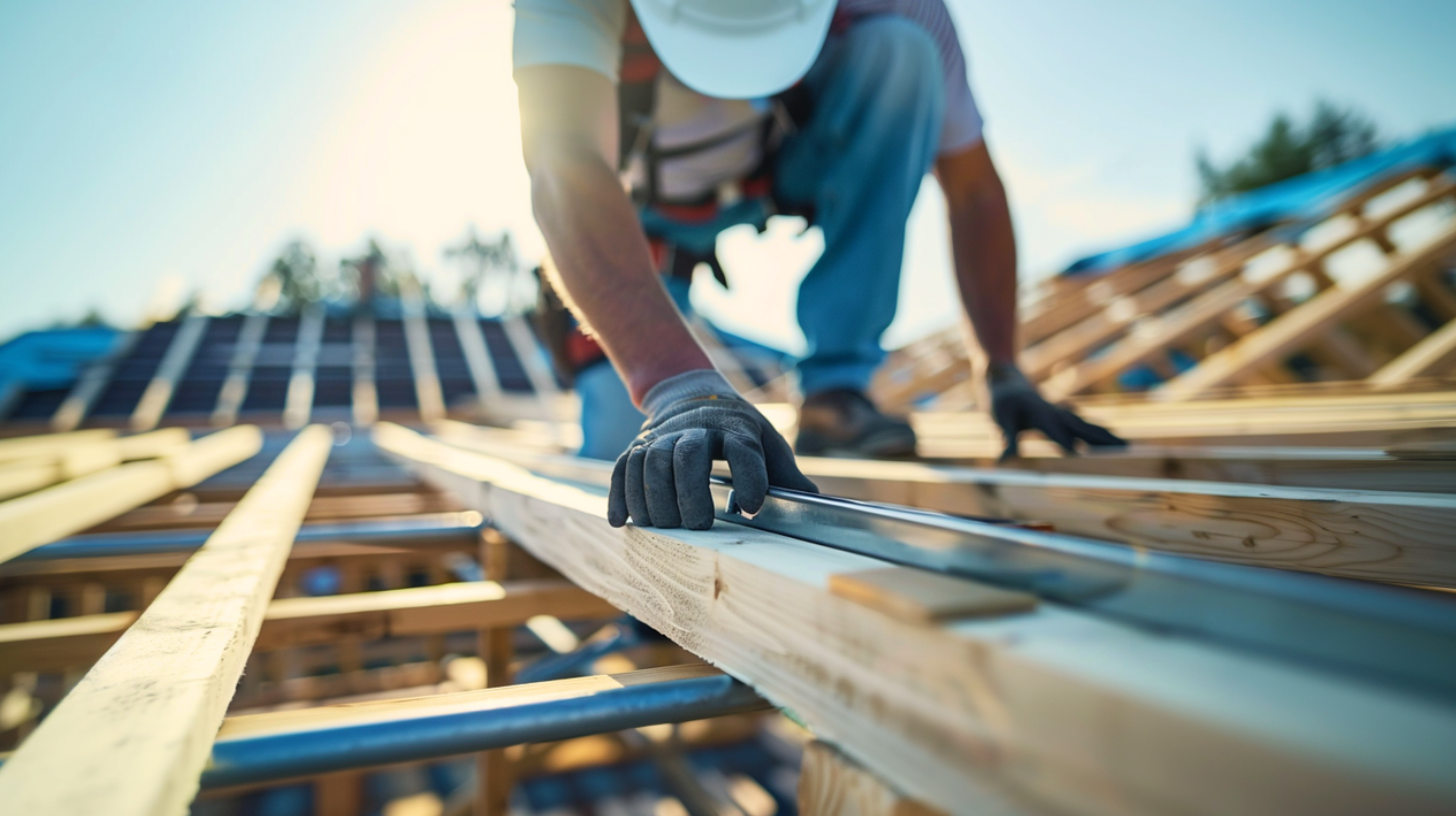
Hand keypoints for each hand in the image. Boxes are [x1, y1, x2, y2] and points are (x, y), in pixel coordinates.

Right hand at [608, 371, 817, 529]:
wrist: (691, 395)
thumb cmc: (737, 428)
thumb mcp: (767, 442)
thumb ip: (786, 473)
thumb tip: (818, 503)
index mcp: (735, 429)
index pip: (744, 450)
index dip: (748, 478)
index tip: (749, 509)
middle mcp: (696, 429)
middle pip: (687, 457)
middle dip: (690, 494)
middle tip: (699, 525)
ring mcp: (662, 436)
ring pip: (650, 463)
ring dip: (654, 500)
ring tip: (666, 527)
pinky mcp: (637, 446)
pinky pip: (622, 468)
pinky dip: (620, 496)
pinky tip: (623, 521)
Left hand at [988, 364, 1125, 459]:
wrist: (1006, 378)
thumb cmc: (1002, 402)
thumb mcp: (1001, 420)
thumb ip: (1008, 441)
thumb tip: (1003, 462)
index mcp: (1041, 416)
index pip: (1058, 435)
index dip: (1070, 445)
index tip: (1084, 456)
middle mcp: (1055, 414)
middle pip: (1082, 429)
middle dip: (1102, 440)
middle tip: (1124, 449)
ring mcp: (1060, 412)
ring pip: (1086, 425)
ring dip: (1104, 435)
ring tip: (1124, 443)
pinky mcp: (1060, 412)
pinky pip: (1082, 422)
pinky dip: (1095, 428)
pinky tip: (1106, 431)